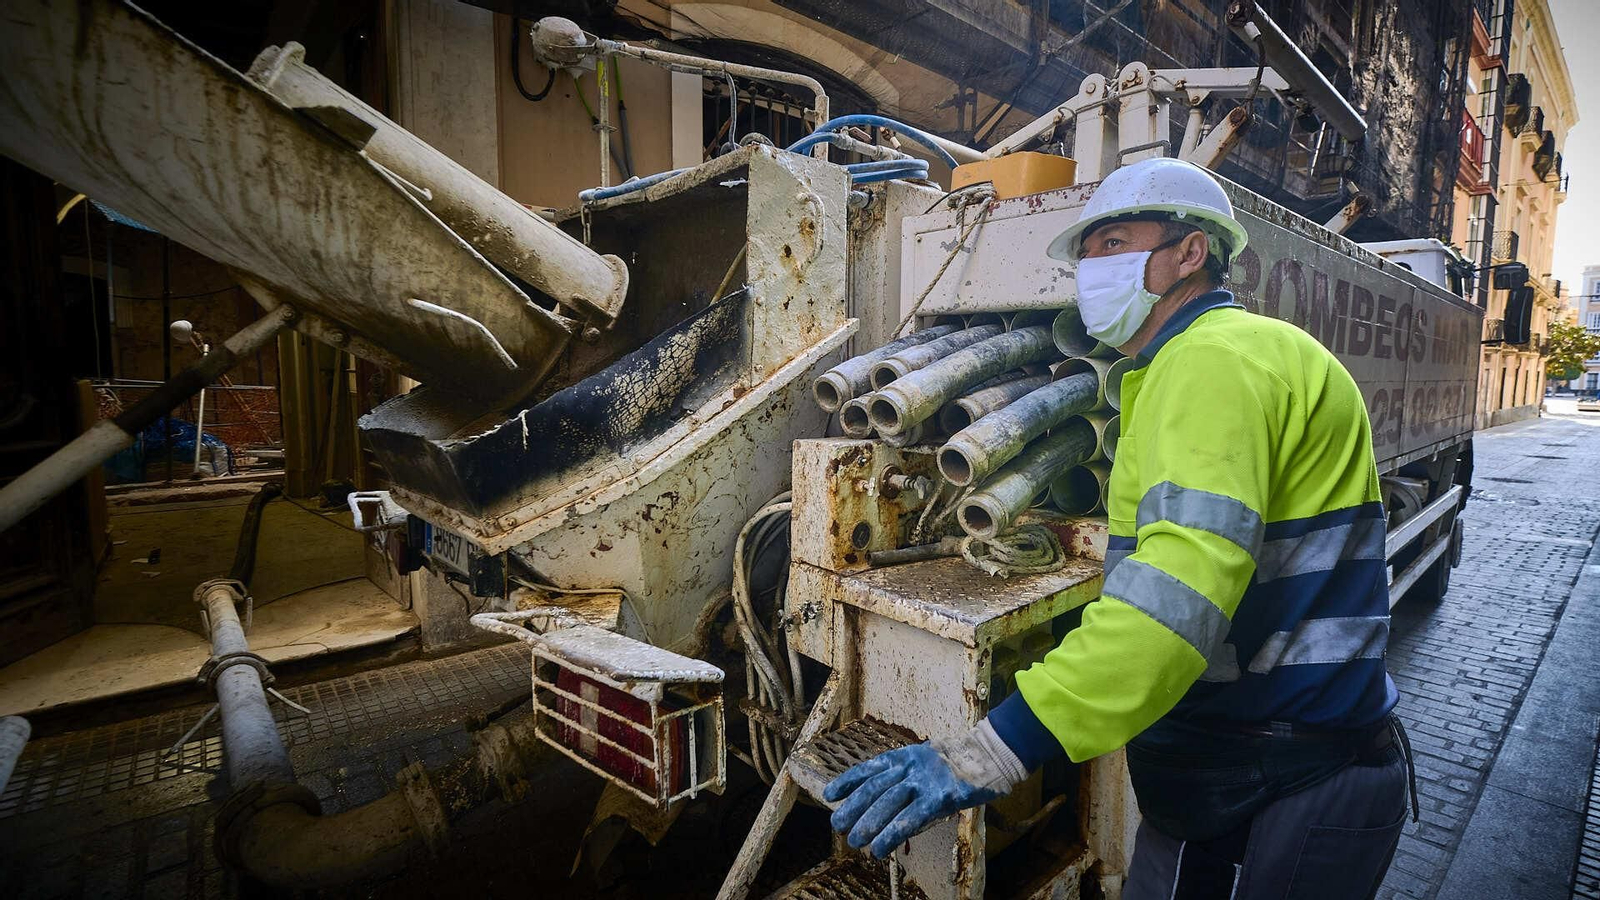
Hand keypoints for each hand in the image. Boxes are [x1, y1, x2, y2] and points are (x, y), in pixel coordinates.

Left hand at [822, 743, 1000, 858]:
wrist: (990, 756)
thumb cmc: (957, 762)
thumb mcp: (925, 760)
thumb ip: (904, 775)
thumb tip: (880, 799)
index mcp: (905, 755)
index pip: (869, 768)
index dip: (848, 781)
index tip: (830, 794)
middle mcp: (910, 766)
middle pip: (874, 788)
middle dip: (853, 808)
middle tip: (838, 825)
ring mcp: (925, 781)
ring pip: (888, 804)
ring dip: (869, 824)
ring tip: (855, 841)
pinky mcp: (940, 798)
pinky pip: (911, 819)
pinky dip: (892, 834)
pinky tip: (881, 847)